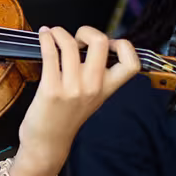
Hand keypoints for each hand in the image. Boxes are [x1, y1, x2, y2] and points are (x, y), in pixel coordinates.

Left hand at [11, 26, 138, 175]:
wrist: (47, 145)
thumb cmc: (65, 118)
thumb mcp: (90, 99)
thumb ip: (95, 76)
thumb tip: (87, 46)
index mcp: (106, 89)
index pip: (132, 64)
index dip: (123, 45)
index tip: (107, 44)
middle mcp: (93, 87)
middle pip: (101, 42)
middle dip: (87, 30)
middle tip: (76, 38)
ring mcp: (72, 88)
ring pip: (70, 44)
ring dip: (59, 32)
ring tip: (53, 34)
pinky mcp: (51, 89)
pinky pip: (50, 54)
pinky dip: (45, 39)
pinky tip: (43, 37)